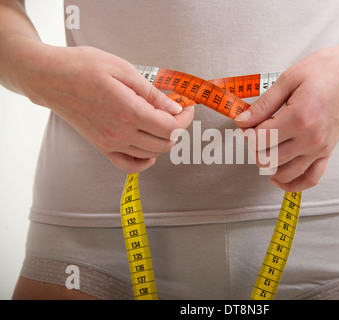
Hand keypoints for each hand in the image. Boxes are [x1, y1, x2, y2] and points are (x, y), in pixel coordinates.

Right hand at [15, 44, 193, 172]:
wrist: (50, 78)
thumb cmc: (84, 67)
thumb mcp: (123, 69)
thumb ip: (152, 93)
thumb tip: (175, 108)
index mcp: (129, 111)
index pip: (170, 127)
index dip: (185, 119)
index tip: (187, 107)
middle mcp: (120, 133)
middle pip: (165, 143)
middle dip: (178, 129)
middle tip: (177, 112)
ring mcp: (110, 143)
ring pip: (151, 154)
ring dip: (164, 141)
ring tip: (162, 122)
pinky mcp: (102, 147)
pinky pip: (129, 166)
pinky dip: (145, 161)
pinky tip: (149, 148)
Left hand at [235, 43, 338, 191]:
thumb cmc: (326, 70)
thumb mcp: (289, 78)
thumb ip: (263, 104)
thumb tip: (241, 121)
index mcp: (299, 117)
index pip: (260, 138)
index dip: (246, 132)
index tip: (245, 123)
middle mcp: (311, 138)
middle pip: (268, 158)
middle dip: (254, 147)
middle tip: (254, 131)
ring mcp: (321, 148)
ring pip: (284, 173)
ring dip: (268, 164)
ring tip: (265, 147)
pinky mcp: (328, 152)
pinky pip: (310, 179)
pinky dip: (292, 183)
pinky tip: (277, 177)